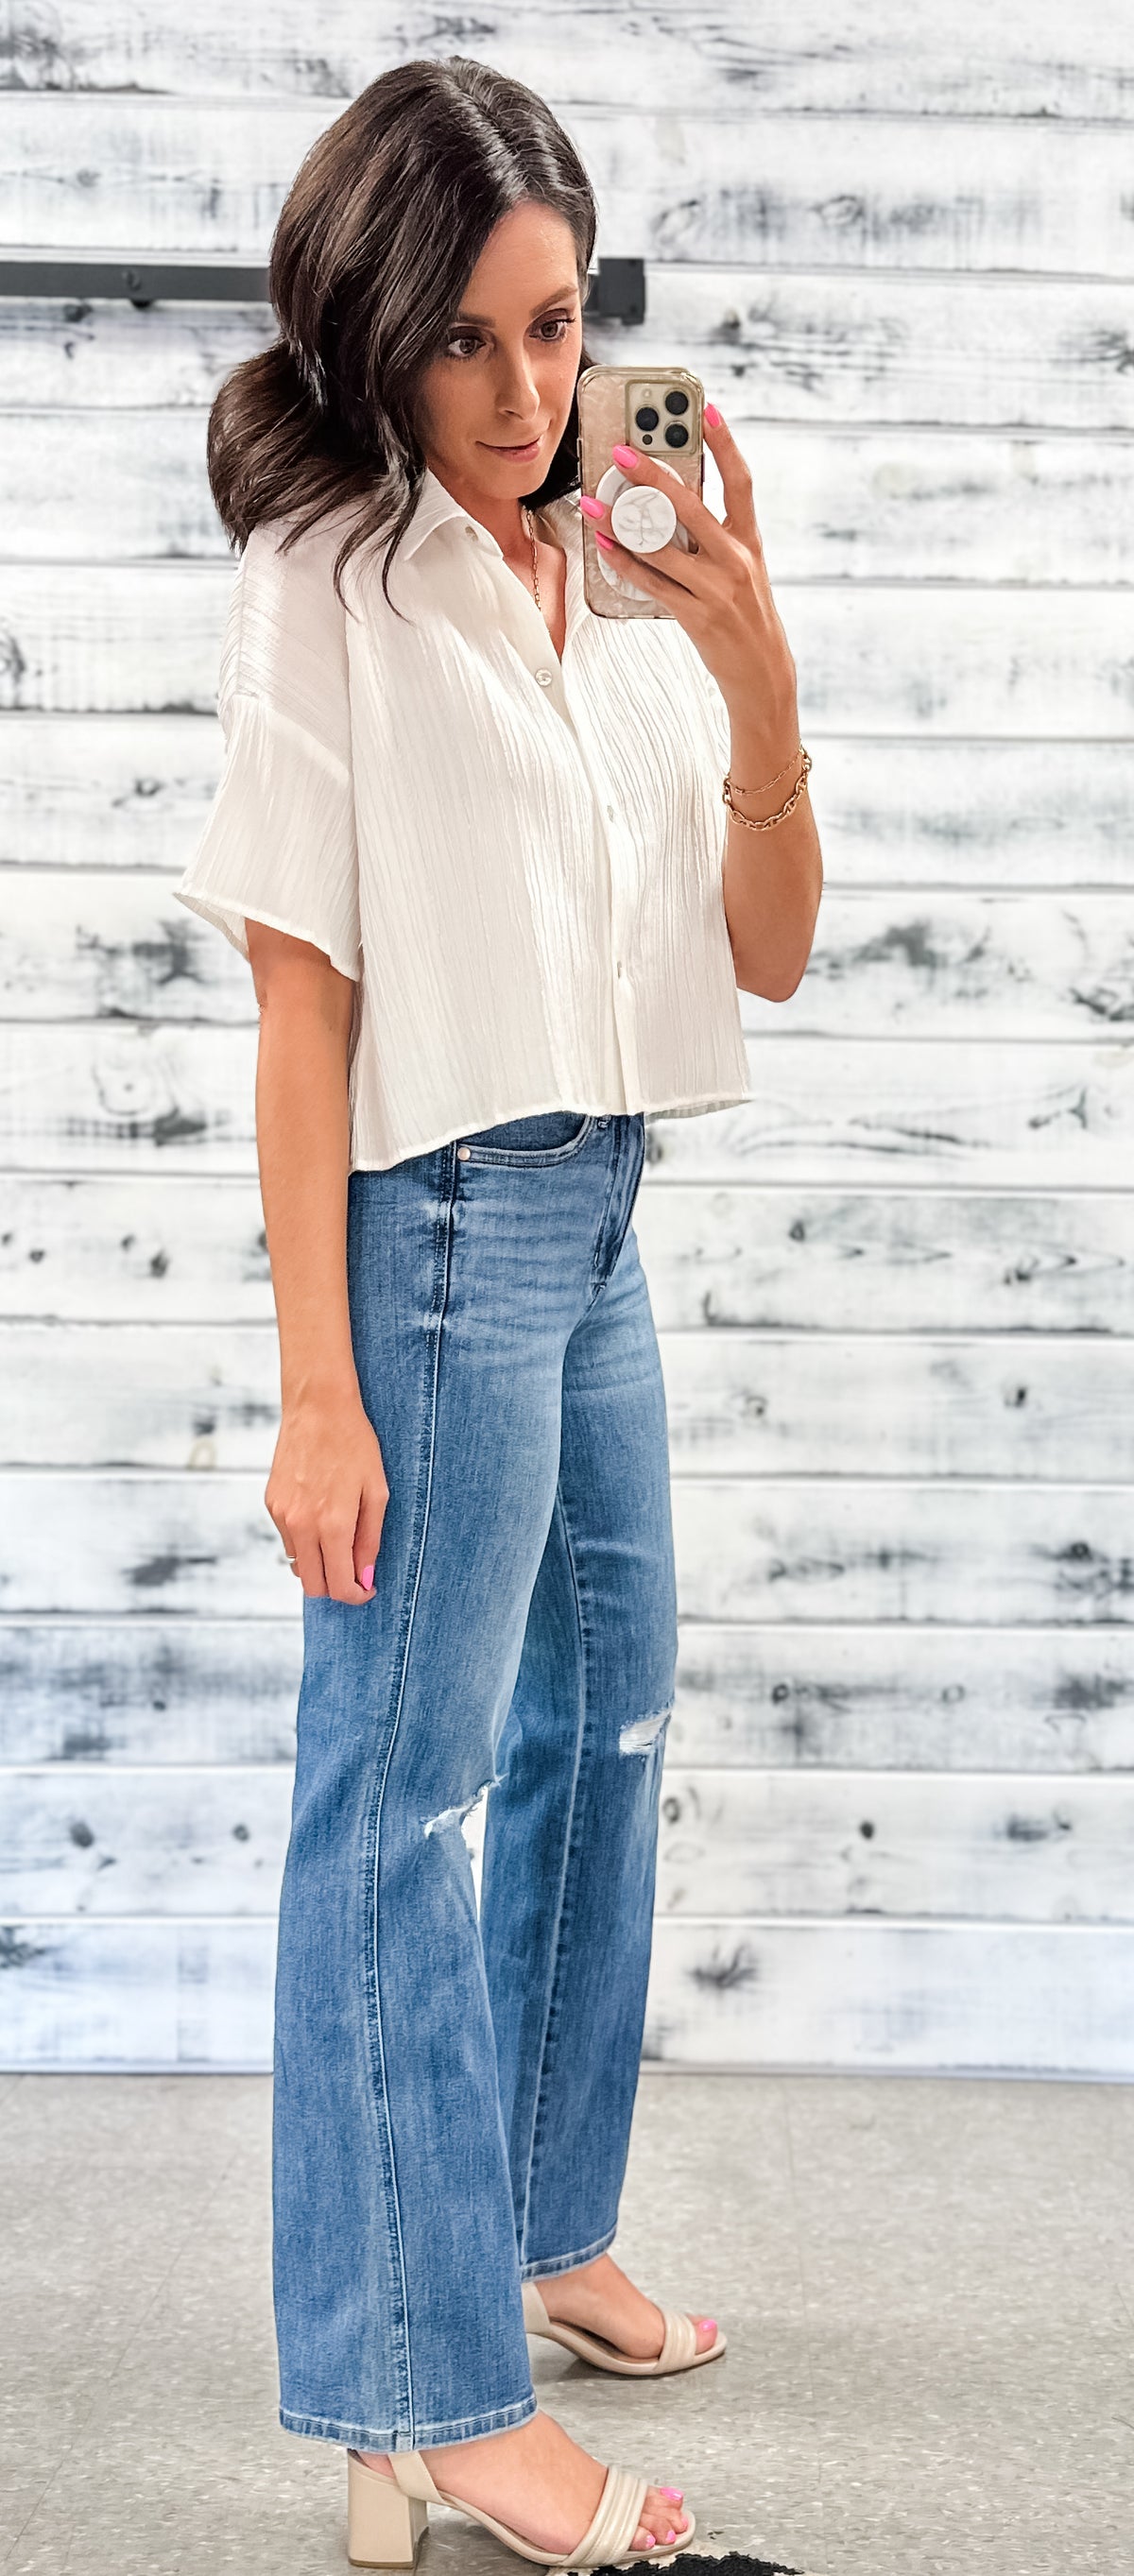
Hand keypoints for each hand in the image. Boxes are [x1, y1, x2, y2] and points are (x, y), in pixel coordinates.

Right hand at [265, 1392, 388, 1601]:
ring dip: (319, 1563)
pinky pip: (288, 1539)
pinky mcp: (271, 1504)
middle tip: (355, 1573)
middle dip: (335, 1587)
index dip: (356, 1595)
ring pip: (298, 1564)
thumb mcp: (376, 1492)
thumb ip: (369, 1540)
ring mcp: (282, 1515)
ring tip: (340, 1537)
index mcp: (333, 1525)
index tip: (367, 1588)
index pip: (339, 1584)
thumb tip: (364, 1577)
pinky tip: (321, 1514)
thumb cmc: (355, 1445)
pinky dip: (306, 1540)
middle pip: (312, 1585)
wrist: (317, 1408)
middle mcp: (302, 1525)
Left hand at [581, 406, 796, 734]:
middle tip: (622, 451)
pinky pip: (652, 583)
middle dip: (652, 475)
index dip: (724, 443)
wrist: (763, 674)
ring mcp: (717, 589)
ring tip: (594, 502)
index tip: (705, 409)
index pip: (740, 481)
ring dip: (622, 522)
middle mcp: (736, 560)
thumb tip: (670, 504)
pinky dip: (624, 562)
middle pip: (691, 506)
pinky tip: (603, 544)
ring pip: (662, 546)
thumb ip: (714, 537)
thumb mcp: (743, 570)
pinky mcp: (697, 616)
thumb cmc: (747, 617)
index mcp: (750, 541)